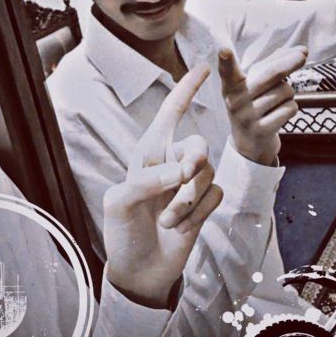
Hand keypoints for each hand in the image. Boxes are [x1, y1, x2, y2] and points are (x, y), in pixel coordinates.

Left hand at [104, 64, 222, 308]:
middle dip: (195, 160)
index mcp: (148, 153)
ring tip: (168, 220)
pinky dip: (199, 212)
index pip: (169, 114)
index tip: (203, 67)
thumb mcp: (119, 203)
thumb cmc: (122, 232)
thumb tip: (180, 171)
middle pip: (199, 144)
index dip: (185, 90)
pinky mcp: (204, 204)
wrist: (139, 269)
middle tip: (183, 177)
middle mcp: (172, 163)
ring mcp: (189, 184)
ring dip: (188, 200)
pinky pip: (216, 196)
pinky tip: (181, 227)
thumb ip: (146, 181)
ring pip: (208, 174)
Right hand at [218, 45, 306, 165]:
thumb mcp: (255, 85)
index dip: (226, 61)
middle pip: (271, 74)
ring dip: (288, 94)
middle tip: (302, 55)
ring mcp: (248, 117)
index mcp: (232, 86)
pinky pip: (290, 108)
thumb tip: (301, 50)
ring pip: (285, 91)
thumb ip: (274, 63)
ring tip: (276, 103)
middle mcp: (236, 101)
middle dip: (289, 62)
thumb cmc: (254, 106)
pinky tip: (280, 115)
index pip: (228, 72)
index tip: (224, 51)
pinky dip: (291, 108)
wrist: (249, 145)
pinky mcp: (262, 131)